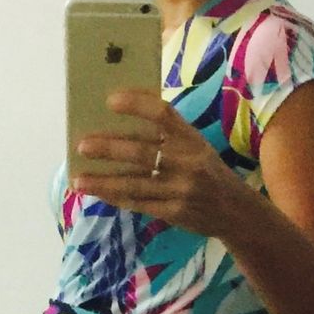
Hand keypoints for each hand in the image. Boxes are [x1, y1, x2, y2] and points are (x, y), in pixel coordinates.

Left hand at [71, 89, 241, 237]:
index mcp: (192, 139)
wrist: (235, 211)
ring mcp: (180, 190)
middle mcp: (187, 162)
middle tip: (82, 145)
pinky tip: (98, 193)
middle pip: (141, 152)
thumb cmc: (208, 171)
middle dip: (109, 148)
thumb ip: (169, 135)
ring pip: (134, 183)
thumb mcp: (196, 146)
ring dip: (103, 181)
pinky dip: (115, 198)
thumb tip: (122, 119)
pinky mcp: (174, 213)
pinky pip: (138, 204)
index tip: (111, 101)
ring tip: (78, 179)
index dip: (137, 105)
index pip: (163, 114)